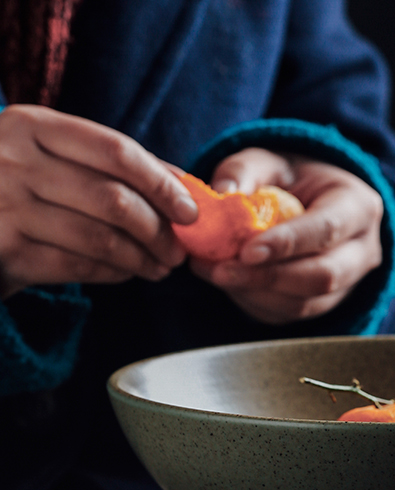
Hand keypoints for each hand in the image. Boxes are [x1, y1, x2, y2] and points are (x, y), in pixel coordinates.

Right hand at [0, 105, 196, 299]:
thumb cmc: (16, 185)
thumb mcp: (52, 156)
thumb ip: (111, 163)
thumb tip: (182, 184)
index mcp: (32, 126)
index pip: (117, 152)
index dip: (163, 184)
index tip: (191, 212)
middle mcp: (15, 161)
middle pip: (114, 199)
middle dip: (158, 232)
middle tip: (177, 252)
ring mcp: (5, 205)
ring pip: (100, 237)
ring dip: (141, 259)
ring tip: (160, 268)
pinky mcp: (5, 250)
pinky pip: (77, 265)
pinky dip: (113, 273)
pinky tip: (126, 273)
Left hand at [188, 148, 382, 324]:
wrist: (310, 206)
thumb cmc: (292, 181)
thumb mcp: (270, 162)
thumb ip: (245, 171)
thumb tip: (222, 190)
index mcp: (358, 206)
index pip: (327, 230)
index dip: (288, 244)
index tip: (247, 251)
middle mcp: (363, 251)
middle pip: (324, 276)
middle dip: (270, 277)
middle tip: (223, 271)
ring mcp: (350, 284)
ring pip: (306, 303)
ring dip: (257, 294)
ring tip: (217, 274)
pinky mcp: (327, 305)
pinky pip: (291, 314)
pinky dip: (256, 303)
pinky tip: (231, 284)